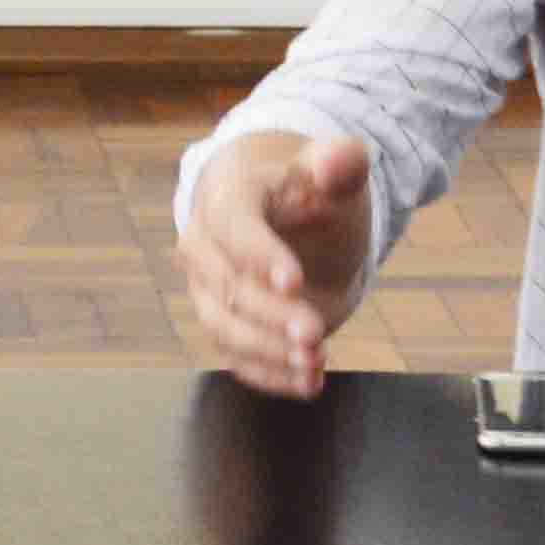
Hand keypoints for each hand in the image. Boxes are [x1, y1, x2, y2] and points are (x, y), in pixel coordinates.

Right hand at [176, 132, 374, 395]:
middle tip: (315, 334)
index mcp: (228, 199)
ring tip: (315, 364)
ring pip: (224, 329)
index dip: (260, 255)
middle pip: (227, 287)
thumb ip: (339, 163)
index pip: (234, 227)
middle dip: (270, 316)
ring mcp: (209, 292)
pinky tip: (308, 383)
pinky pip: (237, 359)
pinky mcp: (226, 328)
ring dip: (268, 353)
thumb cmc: (312, 194)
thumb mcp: (333, 174)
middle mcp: (204, 247)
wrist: (295, 223)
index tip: (295, 282)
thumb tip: (337, 161)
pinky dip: (271, 376)